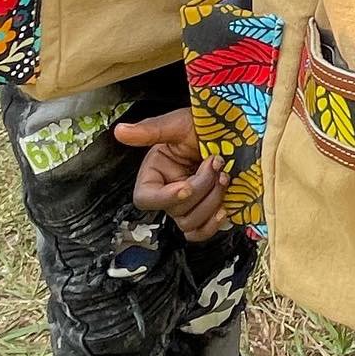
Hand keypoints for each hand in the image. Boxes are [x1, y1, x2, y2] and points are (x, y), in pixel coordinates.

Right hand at [115, 108, 231, 240]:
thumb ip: (150, 130)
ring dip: (211, 201)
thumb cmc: (203, 123)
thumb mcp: (178, 123)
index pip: (145, 199)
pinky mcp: (204, 211)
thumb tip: (119, 130)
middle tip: (216, 164)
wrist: (234, 128)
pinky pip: (200, 232)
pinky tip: (224, 206)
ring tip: (224, 176)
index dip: (165, 198)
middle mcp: (167, 192)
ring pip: (189, 223)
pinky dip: (212, 224)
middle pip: (174, 211)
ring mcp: (186, 205)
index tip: (186, 187)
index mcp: (154, 174)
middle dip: (200, 189)